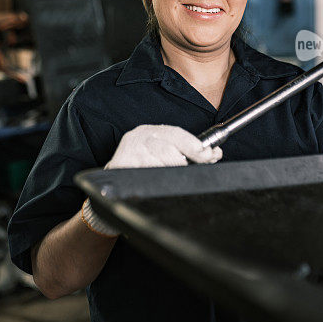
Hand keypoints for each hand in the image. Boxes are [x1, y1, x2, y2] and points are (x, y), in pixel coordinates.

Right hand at [81, 125, 222, 235]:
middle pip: (169, 150)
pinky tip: (151, 184)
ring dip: (167, 175)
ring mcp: (129, 151)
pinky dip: (153, 183)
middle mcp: (138, 137)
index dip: (195, 145)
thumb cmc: (140, 170)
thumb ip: (183, 152)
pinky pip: (146, 176)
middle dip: (183, 164)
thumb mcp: (160, 155)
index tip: (211, 154)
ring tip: (163, 180)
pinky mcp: (121, 166)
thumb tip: (212, 154)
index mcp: (151, 132)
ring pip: (160, 165)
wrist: (110, 189)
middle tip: (188, 171)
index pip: (177, 134)